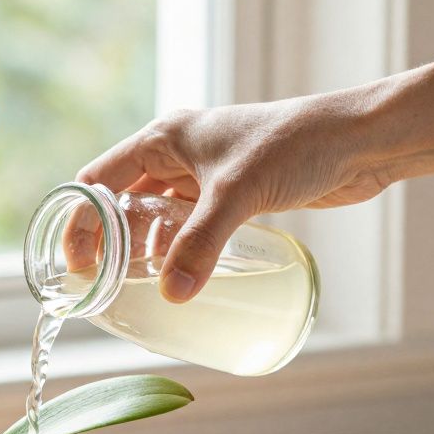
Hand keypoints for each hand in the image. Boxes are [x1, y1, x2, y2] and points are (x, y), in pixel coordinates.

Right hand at [76, 98, 390, 301]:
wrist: (359, 141)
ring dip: (142, 250)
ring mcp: (205, 176)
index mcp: (164, 138)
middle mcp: (178, 155)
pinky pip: (189, 228)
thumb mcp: (238, 195)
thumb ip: (201, 245)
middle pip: (122, 201)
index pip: (98, 180)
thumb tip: (172, 295)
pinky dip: (176, 251)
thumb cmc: (296, 146)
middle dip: (109, 242)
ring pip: (156, 217)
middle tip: (101, 285)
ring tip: (134, 289)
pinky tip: (177, 278)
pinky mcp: (232, 196)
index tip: (75, 263)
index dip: (81, 221)